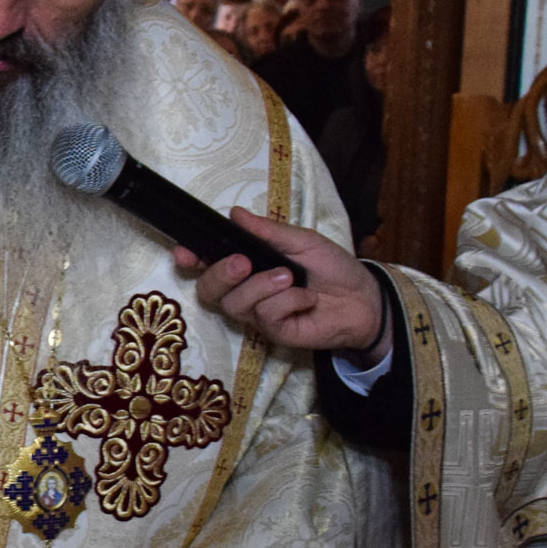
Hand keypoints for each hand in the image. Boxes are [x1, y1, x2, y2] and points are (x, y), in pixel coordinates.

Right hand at [178, 209, 385, 364]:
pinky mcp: (274, 334)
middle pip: (208, 290)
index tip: (184, 253)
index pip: (207, 266)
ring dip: (261, 286)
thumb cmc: (331, 267)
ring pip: (235, 304)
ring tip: (289, 277)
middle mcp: (245, 292)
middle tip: (243, 262)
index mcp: (247, 266)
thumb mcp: (301, 240)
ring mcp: (258, 316)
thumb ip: (268, 231)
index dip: (190, 260)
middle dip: (220, 274)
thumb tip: (235, 214)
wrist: (362, 297)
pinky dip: (287, 302)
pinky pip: (265, 316)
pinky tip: (306, 299)